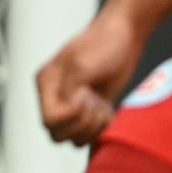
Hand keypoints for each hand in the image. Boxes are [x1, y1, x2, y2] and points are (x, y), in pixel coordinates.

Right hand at [36, 4, 143, 146]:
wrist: (125, 34)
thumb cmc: (104, 44)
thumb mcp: (83, 65)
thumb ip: (69, 90)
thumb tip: (64, 112)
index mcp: (46, 82)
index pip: (49, 119)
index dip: (70, 116)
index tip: (87, 96)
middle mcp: (54, 96)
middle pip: (56, 133)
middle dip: (81, 124)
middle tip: (95, 103)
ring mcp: (71, 104)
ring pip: (71, 138)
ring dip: (92, 128)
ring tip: (102, 106)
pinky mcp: (89, 110)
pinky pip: (87, 134)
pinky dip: (99, 129)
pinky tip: (107, 110)